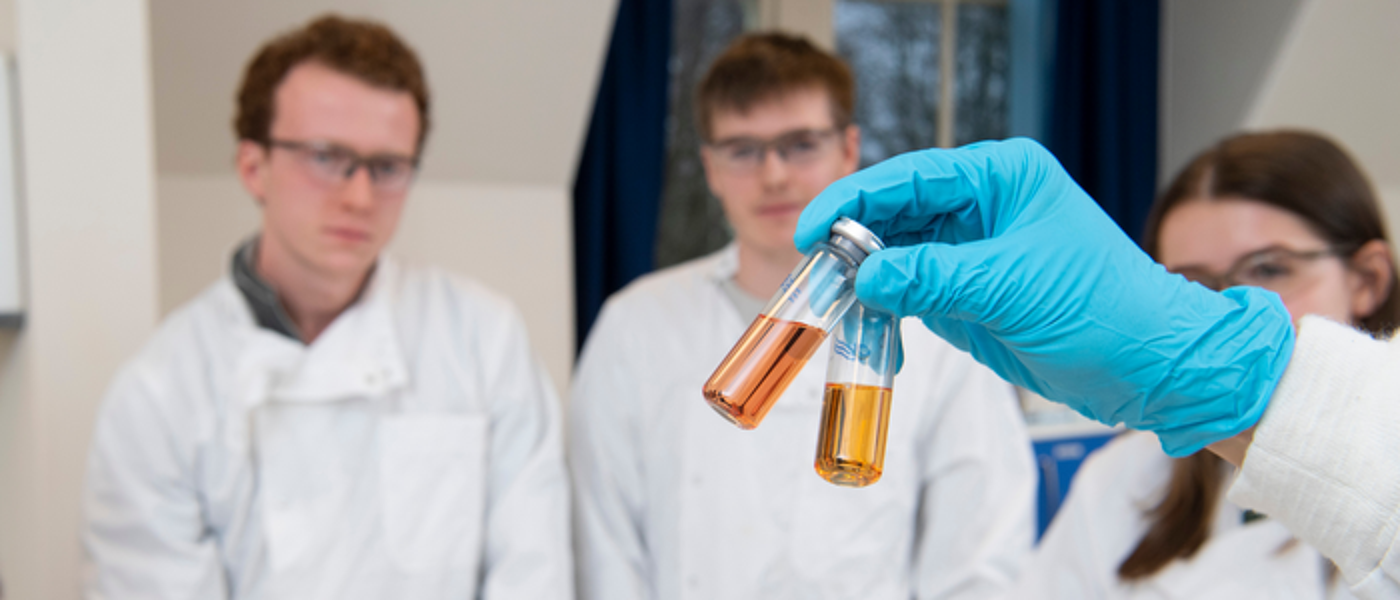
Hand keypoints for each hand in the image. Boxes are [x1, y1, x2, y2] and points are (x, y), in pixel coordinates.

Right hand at [795, 138, 1294, 455]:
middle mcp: (983, 204)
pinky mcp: (967, 291)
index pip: (910, 176)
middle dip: (851, 241)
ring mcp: (972, 248)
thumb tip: (864, 275)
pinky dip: (884, 308)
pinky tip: (864, 326)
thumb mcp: (1011, 287)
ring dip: (863, 279)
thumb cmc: (1106, 309)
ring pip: (895, 254)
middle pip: (894, 212)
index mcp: (1002, 176)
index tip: (812, 228)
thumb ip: (932, 277)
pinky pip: (908, 291)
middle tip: (811, 271)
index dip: (853, 200)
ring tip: (829, 302)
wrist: (1152, 368)